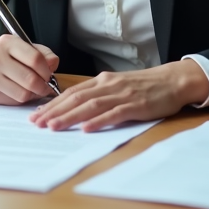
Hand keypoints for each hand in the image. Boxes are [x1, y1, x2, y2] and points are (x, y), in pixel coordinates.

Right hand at [0, 36, 59, 105]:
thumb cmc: (10, 58)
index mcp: (7, 42)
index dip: (47, 70)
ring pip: (24, 93)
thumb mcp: (28, 49)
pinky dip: (24, 98)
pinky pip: (16, 100)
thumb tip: (52, 64)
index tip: (49, 75)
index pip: (35, 59)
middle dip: (43, 86)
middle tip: (45, 86)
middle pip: (30, 79)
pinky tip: (22, 91)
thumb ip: (44, 55)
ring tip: (34, 88)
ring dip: (34, 93)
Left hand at [29, 60, 208, 131]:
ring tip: (54, 127)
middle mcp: (108, 85)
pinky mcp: (136, 105)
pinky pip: (114, 113)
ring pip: (91, 105)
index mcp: (102, 80)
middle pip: (76, 98)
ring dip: (70, 116)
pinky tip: (86, 128)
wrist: (173, 80)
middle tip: (37, 123)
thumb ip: (98, 95)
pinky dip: (99, 121)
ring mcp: (122, 94)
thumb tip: (74, 108)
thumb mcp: (117, 86)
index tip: (36, 114)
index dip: (52, 103)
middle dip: (54, 111)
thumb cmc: (145, 86)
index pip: (72, 92)